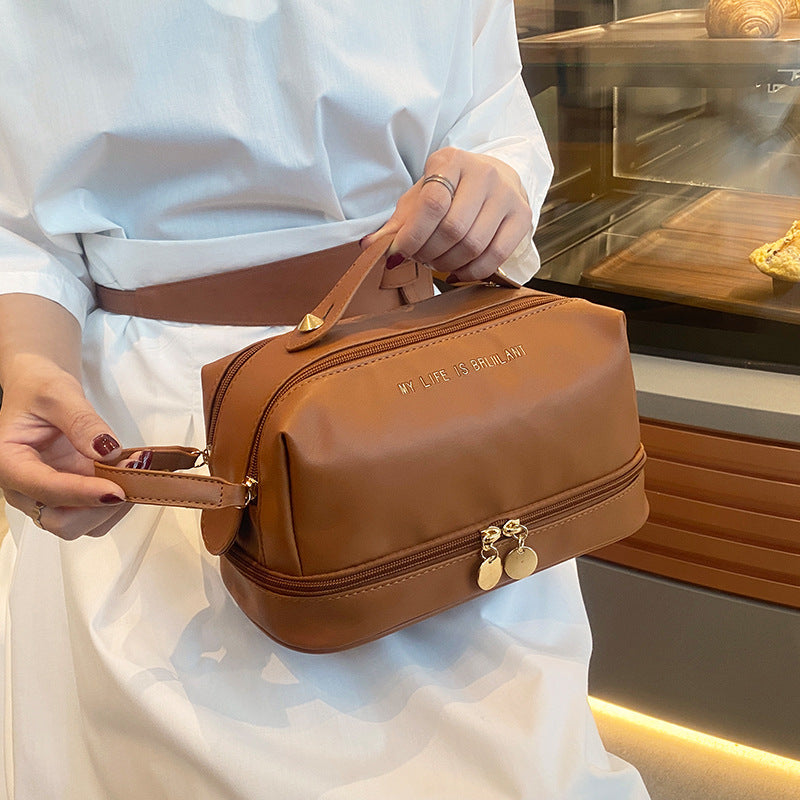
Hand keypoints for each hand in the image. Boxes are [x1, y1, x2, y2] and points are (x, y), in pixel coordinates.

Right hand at [0, 356, 130, 539]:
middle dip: (101, 506)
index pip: (45, 490)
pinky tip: (128, 470)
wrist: (40, 393)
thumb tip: (107, 450)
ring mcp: (50, 495)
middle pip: (62, 523)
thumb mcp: (58, 394)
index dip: (83, 494)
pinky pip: (96, 512)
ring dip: (114, 504)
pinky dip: (119, 498)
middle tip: (131, 471)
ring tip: (133, 465)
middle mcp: (25, 488)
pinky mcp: (72, 495)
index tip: (117, 490)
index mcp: (9, 463)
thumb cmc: (39, 391)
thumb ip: (82, 422)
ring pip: (83, 524)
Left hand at [361, 147, 532, 281]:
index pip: (433, 203)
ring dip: (448, 264)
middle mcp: (484, 173)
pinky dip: (471, 272)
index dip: (413, 236)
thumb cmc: (449, 191)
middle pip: (454, 229)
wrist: (494, 180)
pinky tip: (457, 271)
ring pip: (474, 245)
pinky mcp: (523, 217)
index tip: (399, 253)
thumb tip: (369, 246)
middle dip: (430, 253)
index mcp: (451, 160)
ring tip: (437, 261)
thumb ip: (397, 223)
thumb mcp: (419, 198)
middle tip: (420, 258)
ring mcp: (507, 195)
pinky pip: (495, 257)